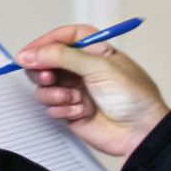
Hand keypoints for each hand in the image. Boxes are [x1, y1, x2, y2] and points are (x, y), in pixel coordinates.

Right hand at [18, 24, 168, 156]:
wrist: (141, 132)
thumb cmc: (134, 96)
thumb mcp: (98, 67)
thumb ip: (62, 56)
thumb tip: (32, 53)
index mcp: (94, 50)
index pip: (63, 38)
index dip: (44, 42)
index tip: (28, 52)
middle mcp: (82, 69)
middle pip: (47, 61)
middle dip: (43, 69)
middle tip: (48, 77)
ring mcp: (75, 90)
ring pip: (44, 86)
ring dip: (54, 93)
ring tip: (72, 98)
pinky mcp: (71, 111)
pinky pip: (51, 107)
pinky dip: (63, 109)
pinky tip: (81, 112)